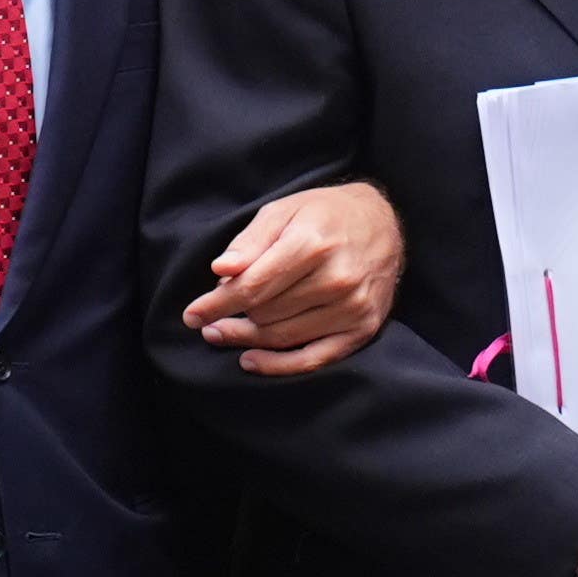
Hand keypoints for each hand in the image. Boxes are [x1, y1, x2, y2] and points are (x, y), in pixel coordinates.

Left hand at [189, 179, 404, 375]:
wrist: (385, 225)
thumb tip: (221, 270)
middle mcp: (337, 278)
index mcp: (314, 244)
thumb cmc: (326, 215)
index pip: (254, 286)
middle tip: (209, 320)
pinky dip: (278, 366)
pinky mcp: (363, 329)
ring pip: (283, 336)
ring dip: (246, 340)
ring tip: (222, 334)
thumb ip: (251, 241)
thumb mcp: (285, 211)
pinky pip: (314, 359)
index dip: (217, 303)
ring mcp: (353, 307)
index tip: (192, 314)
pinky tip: (250, 360)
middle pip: (266, 313)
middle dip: (231, 317)